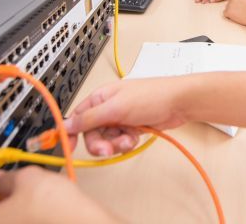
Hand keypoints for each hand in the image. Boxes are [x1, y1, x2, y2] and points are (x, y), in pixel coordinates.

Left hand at [0, 167, 119, 223]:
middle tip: (25, 184)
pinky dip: (39, 216)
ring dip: (27, 207)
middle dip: (11, 198)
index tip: (2, 179)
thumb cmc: (54, 209)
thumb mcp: (28, 177)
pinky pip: (34, 222)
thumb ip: (8, 176)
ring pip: (19, 218)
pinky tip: (52, 208)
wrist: (84, 222)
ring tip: (43, 194)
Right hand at [65, 79, 185, 156]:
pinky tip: (135, 137)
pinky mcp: (131, 127)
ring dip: (115, 144)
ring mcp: (120, 118)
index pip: (77, 117)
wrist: (179, 102)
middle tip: (108, 149)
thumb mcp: (116, 108)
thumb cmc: (151, 96)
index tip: (68, 148)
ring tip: (128, 139)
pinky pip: (120, 141)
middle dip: (99, 143)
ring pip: (106, 139)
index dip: (71, 133)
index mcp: (100, 97)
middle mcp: (108, 107)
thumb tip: (66, 124)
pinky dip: (126, 142)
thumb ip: (89, 118)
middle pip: (91, 132)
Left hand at [223, 0, 245, 26]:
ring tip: (241, 14)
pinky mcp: (228, 11)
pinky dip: (230, 17)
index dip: (238, 5)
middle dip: (234, 9)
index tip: (243, 7)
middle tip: (242, 12)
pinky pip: (226, 14)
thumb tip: (237, 4)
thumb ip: (241, 0)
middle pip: (229, 4)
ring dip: (232, 13)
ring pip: (227, 10)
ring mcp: (229, 4)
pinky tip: (237, 17)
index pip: (233, 0)